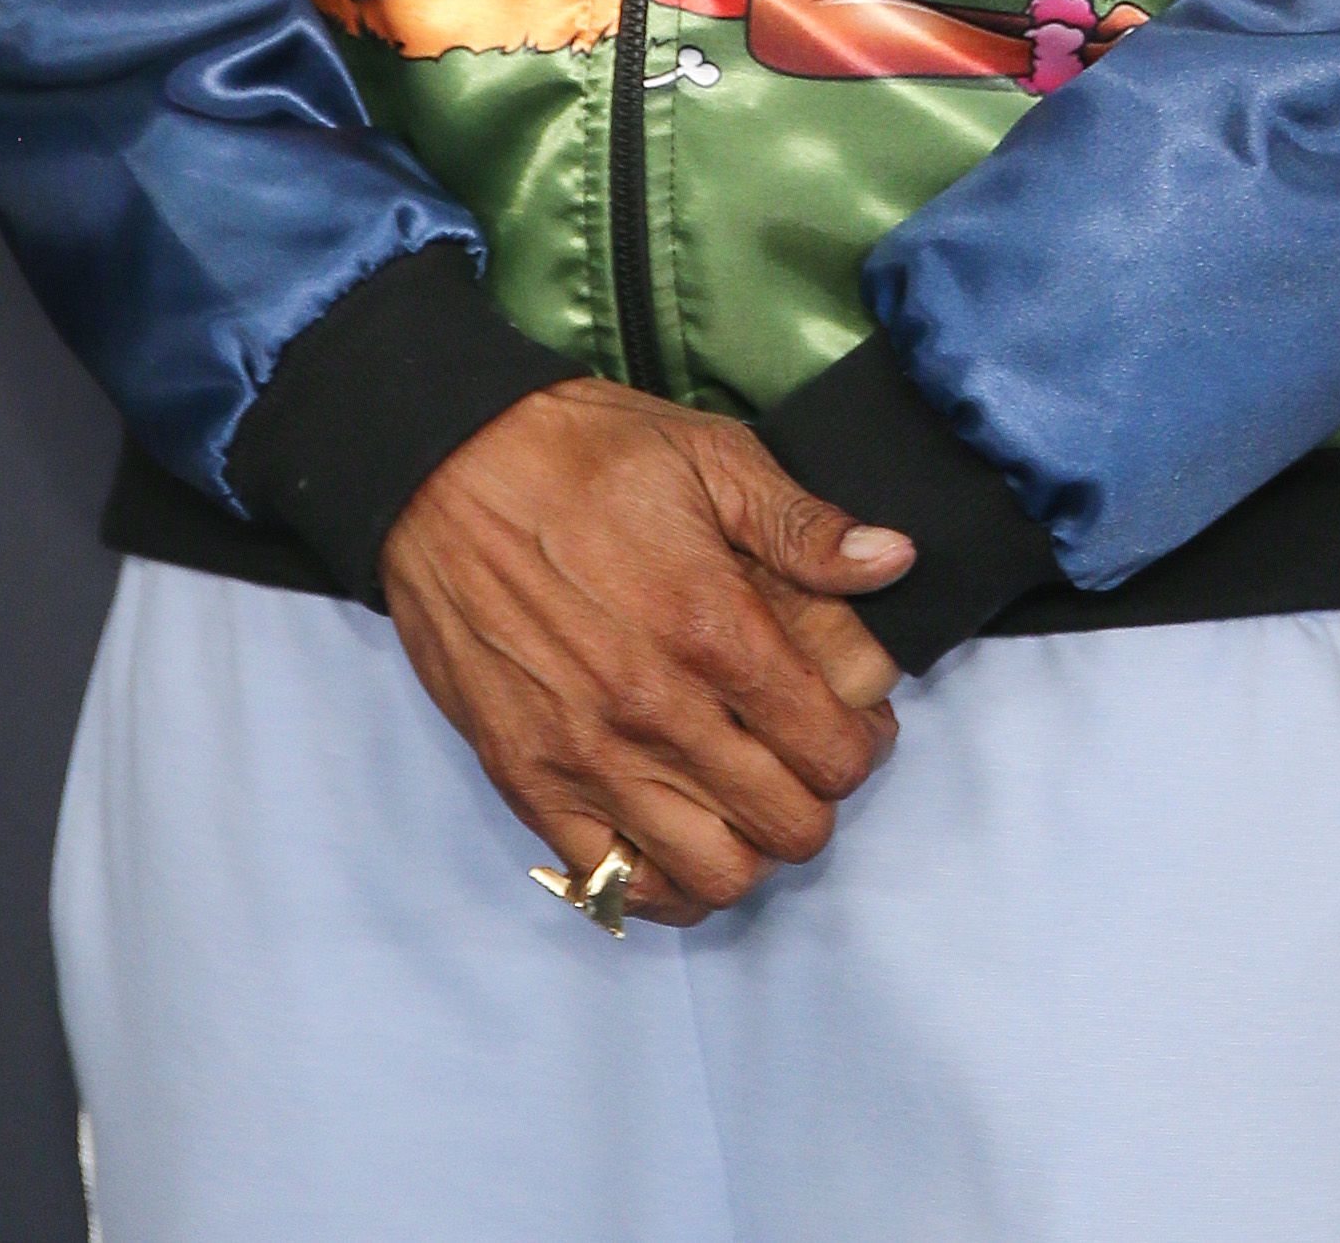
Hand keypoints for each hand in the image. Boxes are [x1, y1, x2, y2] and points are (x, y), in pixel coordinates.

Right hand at [380, 381, 913, 923]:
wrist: (445, 468)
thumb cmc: (580, 454)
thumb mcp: (708, 453)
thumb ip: (803, 524)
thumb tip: (894, 561)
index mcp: (714, 629)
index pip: (834, 750)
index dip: (863, 743)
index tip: (853, 718)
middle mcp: (658, 711)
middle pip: (790, 826)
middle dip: (817, 797)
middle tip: (803, 756)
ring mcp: (589, 757)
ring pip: (715, 875)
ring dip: (748, 848)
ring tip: (742, 798)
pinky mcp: (529, 780)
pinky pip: (614, 886)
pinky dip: (660, 882)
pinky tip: (672, 834)